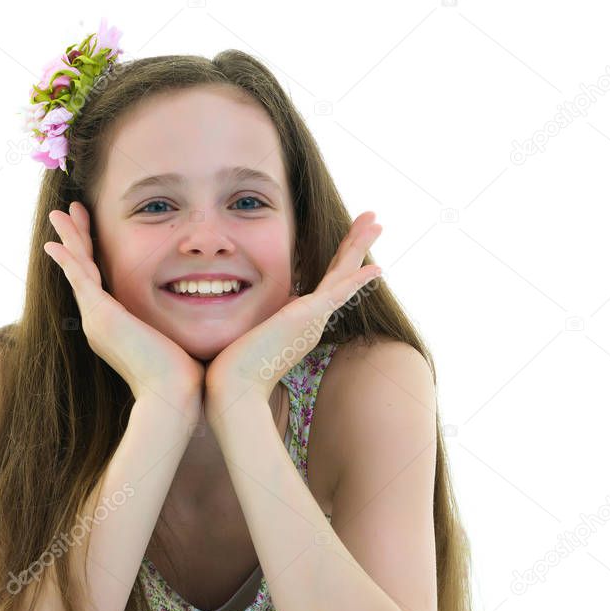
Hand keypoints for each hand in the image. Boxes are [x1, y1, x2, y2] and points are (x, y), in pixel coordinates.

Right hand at [44, 201, 205, 411]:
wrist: (174, 397)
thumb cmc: (184, 377)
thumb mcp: (177, 341)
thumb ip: (177, 326)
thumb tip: (201, 313)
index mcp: (115, 326)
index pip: (100, 280)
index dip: (94, 253)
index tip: (92, 230)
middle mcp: (99, 321)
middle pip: (84, 268)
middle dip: (77, 238)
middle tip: (68, 212)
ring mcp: (97, 319)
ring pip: (78, 268)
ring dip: (69, 238)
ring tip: (58, 214)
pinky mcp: (101, 316)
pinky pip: (79, 279)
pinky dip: (67, 259)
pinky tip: (54, 244)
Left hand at [204, 211, 382, 420]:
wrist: (233, 390)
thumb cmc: (232, 367)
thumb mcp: (247, 333)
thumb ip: (257, 319)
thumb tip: (250, 310)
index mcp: (301, 321)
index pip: (325, 282)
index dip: (339, 259)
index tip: (349, 241)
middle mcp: (313, 319)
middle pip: (340, 273)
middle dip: (355, 244)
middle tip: (374, 220)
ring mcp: (313, 318)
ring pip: (342, 274)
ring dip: (359, 245)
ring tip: (377, 221)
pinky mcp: (307, 317)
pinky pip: (339, 291)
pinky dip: (357, 278)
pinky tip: (376, 266)